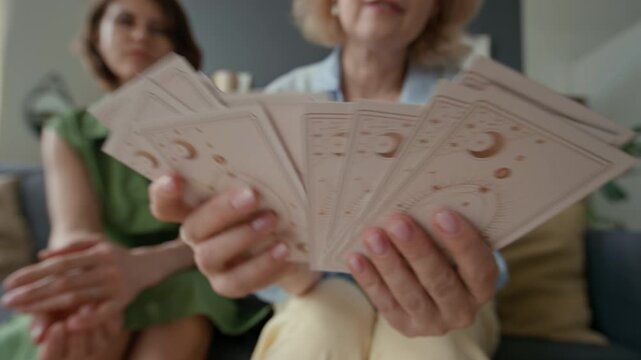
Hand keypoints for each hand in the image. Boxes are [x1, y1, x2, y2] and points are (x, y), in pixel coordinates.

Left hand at [2, 239, 147, 329]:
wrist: (149, 265)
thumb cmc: (116, 255)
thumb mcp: (97, 244)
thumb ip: (71, 248)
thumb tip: (41, 256)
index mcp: (98, 253)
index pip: (60, 264)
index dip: (34, 273)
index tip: (10, 282)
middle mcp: (107, 268)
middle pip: (64, 282)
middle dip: (34, 292)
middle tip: (8, 301)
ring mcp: (116, 285)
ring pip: (77, 297)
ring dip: (48, 306)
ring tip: (23, 310)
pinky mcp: (124, 301)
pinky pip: (103, 312)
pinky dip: (87, 319)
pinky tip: (68, 324)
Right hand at [37, 306, 122, 359]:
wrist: (75, 291)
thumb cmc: (49, 303)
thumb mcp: (42, 309)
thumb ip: (41, 321)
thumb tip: (38, 337)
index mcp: (52, 353)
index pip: (51, 357)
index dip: (54, 344)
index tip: (57, 327)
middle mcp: (75, 354)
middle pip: (77, 355)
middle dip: (76, 337)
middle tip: (75, 319)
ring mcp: (95, 346)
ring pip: (97, 345)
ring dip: (93, 327)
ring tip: (88, 307)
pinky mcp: (111, 333)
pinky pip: (112, 330)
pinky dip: (107, 318)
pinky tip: (101, 303)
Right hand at [149, 174, 319, 297]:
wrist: (294, 246)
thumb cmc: (271, 205)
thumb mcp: (264, 189)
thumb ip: (251, 178)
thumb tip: (264, 158)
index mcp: (196, 207)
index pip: (166, 203)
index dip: (163, 193)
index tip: (174, 178)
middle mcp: (198, 235)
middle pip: (192, 228)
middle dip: (220, 211)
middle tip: (252, 195)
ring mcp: (210, 262)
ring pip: (209, 255)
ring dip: (242, 237)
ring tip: (271, 220)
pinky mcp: (227, 284)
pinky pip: (237, 281)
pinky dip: (261, 266)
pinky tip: (283, 249)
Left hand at [347, 211, 497, 336]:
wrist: (435, 288)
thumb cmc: (447, 252)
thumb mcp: (456, 242)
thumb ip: (446, 228)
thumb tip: (420, 192)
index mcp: (482, 286)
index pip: (478, 266)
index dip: (461, 241)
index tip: (441, 213)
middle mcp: (462, 310)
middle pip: (440, 281)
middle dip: (417, 250)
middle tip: (397, 222)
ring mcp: (433, 322)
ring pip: (410, 294)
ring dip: (389, 263)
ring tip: (372, 236)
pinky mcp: (405, 326)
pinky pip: (385, 303)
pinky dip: (370, 280)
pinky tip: (356, 257)